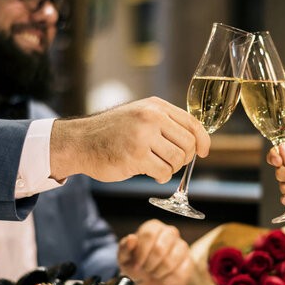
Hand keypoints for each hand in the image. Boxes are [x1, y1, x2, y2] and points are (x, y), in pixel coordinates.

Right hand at [50, 97, 209, 182]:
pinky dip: (161, 177)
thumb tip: (196, 140)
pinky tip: (151, 173)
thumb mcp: (140, 115)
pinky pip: (163, 173)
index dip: (203, 140)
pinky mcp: (135, 157)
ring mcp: (143, 137)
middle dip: (185, 158)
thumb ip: (165, 122)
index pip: (192, 123)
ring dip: (171, 168)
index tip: (204, 152)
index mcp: (155, 106)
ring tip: (157, 166)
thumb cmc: (112, 132)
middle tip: (172, 162)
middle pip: (188, 144)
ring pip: (177, 160)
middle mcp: (151, 117)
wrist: (80, 142)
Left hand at [117, 219, 192, 284]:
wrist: (147, 280)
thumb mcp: (125, 257)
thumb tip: (131, 239)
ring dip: (158, 272)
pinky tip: (162, 278)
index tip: (136, 264)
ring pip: (170, 261)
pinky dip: (167, 280)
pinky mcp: (188, 262)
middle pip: (160, 248)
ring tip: (153, 273)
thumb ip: (125, 247)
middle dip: (149, 264)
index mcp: (154, 227)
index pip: (149, 234)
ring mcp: (181, 246)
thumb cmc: (137, 264)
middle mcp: (170, 233)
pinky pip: (179, 273)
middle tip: (145, 269)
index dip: (141, 252)